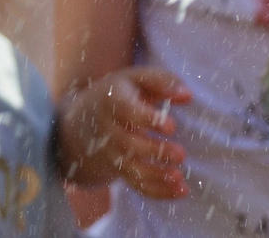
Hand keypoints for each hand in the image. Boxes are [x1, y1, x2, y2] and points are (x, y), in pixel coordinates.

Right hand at [60, 67, 191, 197]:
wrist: (81, 120)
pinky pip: (135, 184)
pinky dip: (157, 191)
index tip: (172, 127)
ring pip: (131, 169)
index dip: (148, 120)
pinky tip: (180, 191)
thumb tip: (187, 95)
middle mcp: (109, 130)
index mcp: (114, 102)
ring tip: (179, 179)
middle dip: (154, 152)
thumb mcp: (136, 78)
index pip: (128, 112)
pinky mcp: (119, 169)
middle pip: (129, 145)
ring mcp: (112, 153)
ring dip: (156, 177)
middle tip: (181, 155)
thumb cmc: (120, 93)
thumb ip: (162, 81)